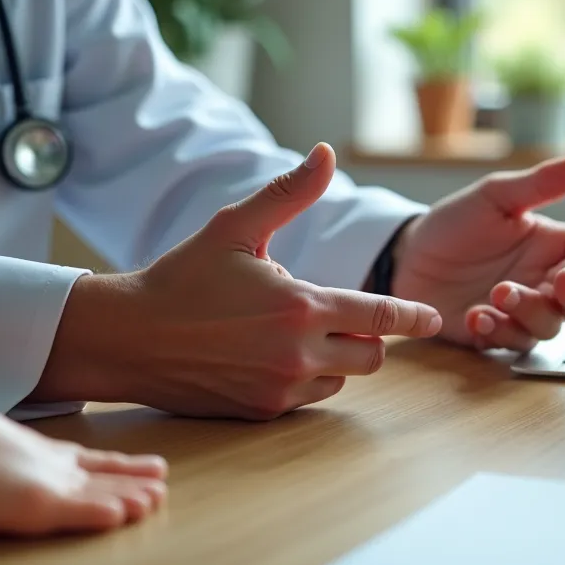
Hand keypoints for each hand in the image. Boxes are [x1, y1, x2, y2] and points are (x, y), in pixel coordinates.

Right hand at [36, 144, 441, 419]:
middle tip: (341, 314)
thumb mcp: (235, 227)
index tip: (435, 318)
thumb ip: (289, 193)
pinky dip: (306, 378)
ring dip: (336, 358)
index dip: (413, 318)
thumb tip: (326, 153)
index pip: (381, 316)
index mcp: (300, 307)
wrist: (129, 338)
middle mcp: (298, 354)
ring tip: (295, 332)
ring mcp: (281, 388)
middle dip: (368, 336)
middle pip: (372, 355)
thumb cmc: (183, 278)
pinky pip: (309, 397)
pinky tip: (273, 355)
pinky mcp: (263, 411)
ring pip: (341, 379)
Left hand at [391, 154, 564, 350]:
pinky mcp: (493, 334)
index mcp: (551, 246)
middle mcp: (542, 282)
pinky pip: (509, 342)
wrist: (406, 254)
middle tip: (560, 283)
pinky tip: (477, 316)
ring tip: (500, 292)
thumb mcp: (496, 196)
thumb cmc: (454, 222)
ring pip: (549, 326)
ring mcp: (520, 311)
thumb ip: (542, 184)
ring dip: (531, 312)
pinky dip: (497, 331)